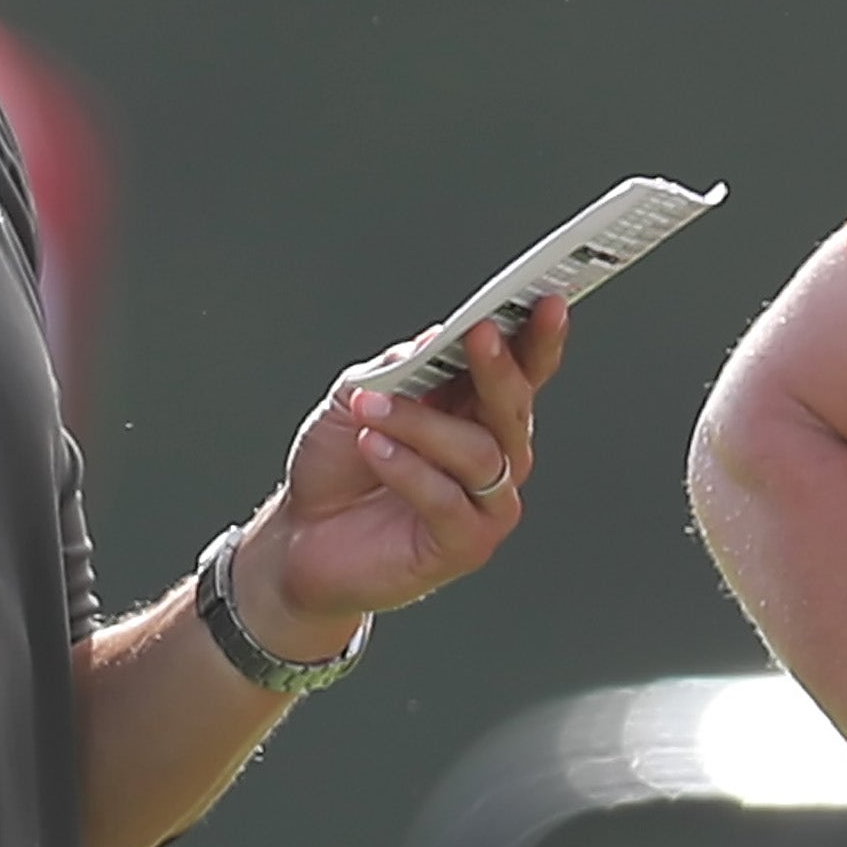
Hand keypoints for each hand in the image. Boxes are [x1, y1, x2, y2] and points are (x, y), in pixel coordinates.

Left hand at [240, 298, 570, 659]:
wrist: (301, 539)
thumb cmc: (337, 468)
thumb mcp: (357, 398)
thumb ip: (397, 368)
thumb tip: (436, 338)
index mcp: (477, 413)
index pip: (522, 370)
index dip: (539, 337)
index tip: (545, 301)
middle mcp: (494, 457)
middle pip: (514, 407)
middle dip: (500, 368)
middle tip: (480, 334)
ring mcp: (485, 504)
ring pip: (478, 452)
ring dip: (421, 424)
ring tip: (369, 409)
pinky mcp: (465, 545)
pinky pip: (448, 500)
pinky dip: (407, 468)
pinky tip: (371, 447)